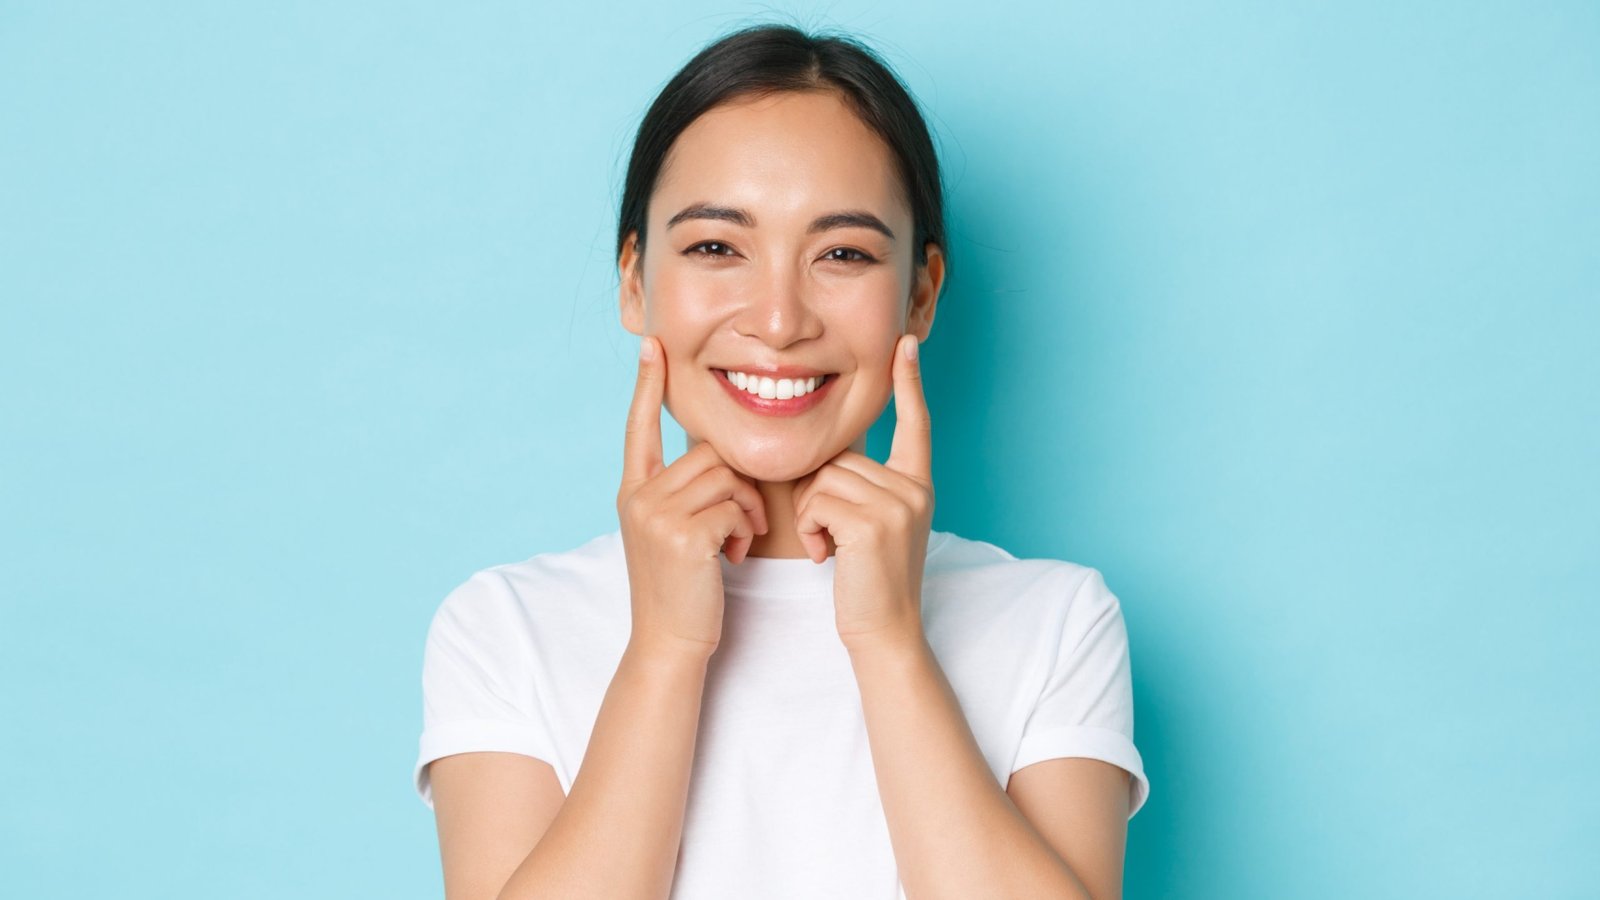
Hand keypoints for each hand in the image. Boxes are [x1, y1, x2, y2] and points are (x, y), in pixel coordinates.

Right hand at [617, 336, 769, 659]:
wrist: (670, 641)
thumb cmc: (683, 588)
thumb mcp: (671, 532)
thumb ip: (682, 493)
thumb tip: (715, 458)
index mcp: (634, 490)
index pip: (639, 425)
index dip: (648, 385)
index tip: (652, 345)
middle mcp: (638, 495)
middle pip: (707, 452)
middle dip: (738, 484)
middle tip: (741, 524)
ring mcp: (656, 514)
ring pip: (725, 476)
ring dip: (747, 507)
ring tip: (738, 540)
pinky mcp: (682, 534)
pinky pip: (734, 505)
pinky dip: (745, 528)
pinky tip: (733, 556)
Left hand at [792, 334, 933, 650]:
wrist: (884, 632)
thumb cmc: (868, 582)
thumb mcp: (874, 526)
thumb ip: (862, 488)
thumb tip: (827, 459)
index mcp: (917, 484)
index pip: (915, 424)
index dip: (909, 383)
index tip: (906, 343)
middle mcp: (914, 488)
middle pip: (841, 457)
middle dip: (818, 494)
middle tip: (829, 536)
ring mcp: (898, 504)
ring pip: (824, 478)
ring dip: (810, 514)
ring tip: (829, 548)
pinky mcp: (874, 524)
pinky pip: (817, 501)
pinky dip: (810, 528)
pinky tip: (827, 557)